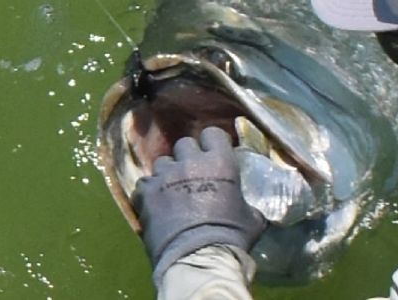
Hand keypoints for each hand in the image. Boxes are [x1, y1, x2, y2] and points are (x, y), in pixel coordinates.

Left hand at [132, 127, 265, 283]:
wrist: (198, 259)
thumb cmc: (231, 237)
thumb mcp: (252, 218)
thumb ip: (249, 204)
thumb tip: (251, 207)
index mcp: (220, 162)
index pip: (212, 134)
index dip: (212, 143)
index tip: (214, 154)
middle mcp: (190, 162)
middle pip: (184, 144)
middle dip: (188, 157)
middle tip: (193, 174)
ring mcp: (165, 176)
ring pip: (163, 162)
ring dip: (168, 173)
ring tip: (172, 191)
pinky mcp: (145, 193)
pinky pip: (145, 183)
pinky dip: (150, 192)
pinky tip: (156, 204)